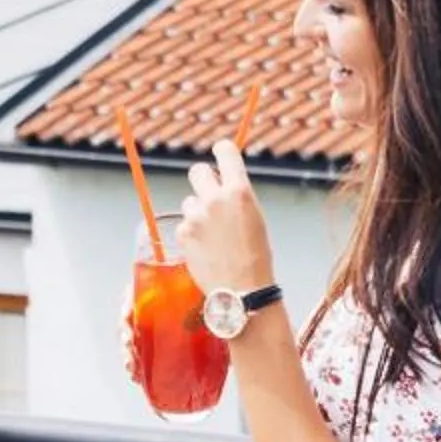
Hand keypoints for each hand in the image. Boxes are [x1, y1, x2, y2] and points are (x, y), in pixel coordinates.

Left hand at [179, 141, 274, 298]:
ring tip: (213, 236)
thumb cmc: (256, 256)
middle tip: (209, 193)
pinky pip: (185, 224)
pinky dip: (192, 234)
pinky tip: (206, 249)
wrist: (243, 290)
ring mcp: (196, 216)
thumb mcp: (255, 217)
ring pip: (190, 201)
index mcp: (239, 191)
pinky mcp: (184, 233)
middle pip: (197, 171)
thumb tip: (223, 184)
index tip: (220, 152)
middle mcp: (215, 198)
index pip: (225, 152)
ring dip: (198, 212)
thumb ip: (237, 197)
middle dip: (203, 179)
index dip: (222, 151)